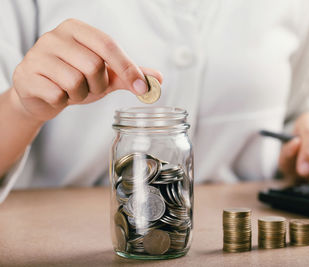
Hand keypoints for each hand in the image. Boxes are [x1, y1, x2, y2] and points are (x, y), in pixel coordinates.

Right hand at [11, 18, 161, 122]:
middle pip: (93, 65)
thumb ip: (130, 74)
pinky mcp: (26, 76)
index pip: (108, 44)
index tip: (141, 87)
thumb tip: (158, 79)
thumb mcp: (105, 75)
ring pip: (74, 81)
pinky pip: (56, 94)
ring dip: (81, 94)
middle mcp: (55, 36)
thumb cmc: (75, 79)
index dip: (127, 67)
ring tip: (73, 91)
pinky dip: (63, 101)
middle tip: (91, 87)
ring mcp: (37, 55)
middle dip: (98, 85)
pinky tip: (57, 95)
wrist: (41, 94)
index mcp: (76, 29)